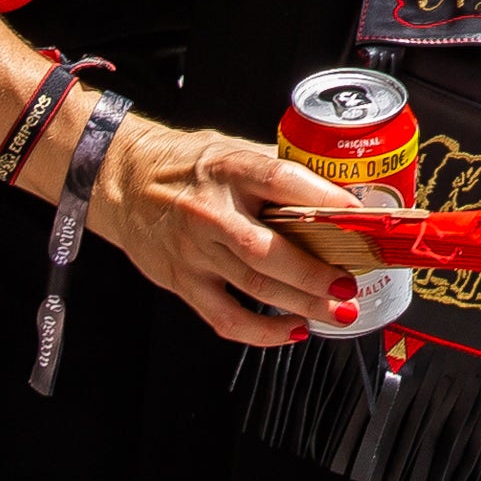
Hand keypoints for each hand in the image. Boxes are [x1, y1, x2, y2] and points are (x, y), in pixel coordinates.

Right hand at [91, 117, 353, 346]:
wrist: (122, 181)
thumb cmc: (185, 165)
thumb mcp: (230, 149)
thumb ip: (275, 169)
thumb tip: (336, 188)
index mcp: (228, 169)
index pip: (281, 181)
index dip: (323, 199)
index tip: (358, 217)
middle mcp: (210, 212)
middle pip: (270, 250)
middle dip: (316, 274)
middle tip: (349, 285)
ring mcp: (195, 251)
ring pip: (255, 286)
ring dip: (303, 304)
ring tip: (338, 312)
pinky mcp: (183, 281)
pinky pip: (227, 317)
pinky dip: (264, 331)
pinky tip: (293, 329)